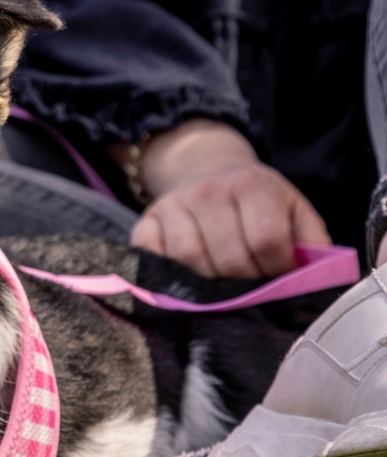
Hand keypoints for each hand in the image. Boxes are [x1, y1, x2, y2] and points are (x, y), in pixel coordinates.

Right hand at [112, 120, 330, 278]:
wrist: (204, 168)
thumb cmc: (255, 201)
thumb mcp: (293, 210)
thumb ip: (311, 243)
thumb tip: (311, 281)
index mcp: (252, 184)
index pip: (266, 241)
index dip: (276, 271)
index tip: (277, 278)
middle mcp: (208, 190)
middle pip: (228, 258)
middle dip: (245, 284)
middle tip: (250, 287)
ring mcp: (172, 206)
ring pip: (190, 263)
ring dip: (209, 285)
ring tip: (221, 285)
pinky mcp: (145, 222)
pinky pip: (153, 260)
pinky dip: (167, 277)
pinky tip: (185, 278)